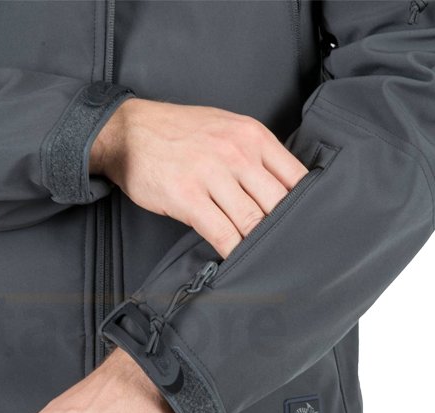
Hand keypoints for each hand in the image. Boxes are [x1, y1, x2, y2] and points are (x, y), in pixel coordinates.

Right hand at [90, 98, 308, 258]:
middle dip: (286, 231)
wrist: (128, 131)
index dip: (306, 207)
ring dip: (260, 246)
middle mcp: (237, 153)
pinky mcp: (188, 197)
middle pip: (278, 203)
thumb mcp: (225, 128)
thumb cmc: (177, 133)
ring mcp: (212, 175)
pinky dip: (233, 252)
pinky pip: (222, 233)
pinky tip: (237, 261)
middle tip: (291, 253)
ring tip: (267, 262)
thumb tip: (279, 188)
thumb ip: (254, 154)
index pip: (296, 178)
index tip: (306, 227)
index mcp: (253, 136)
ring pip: (253, 221)